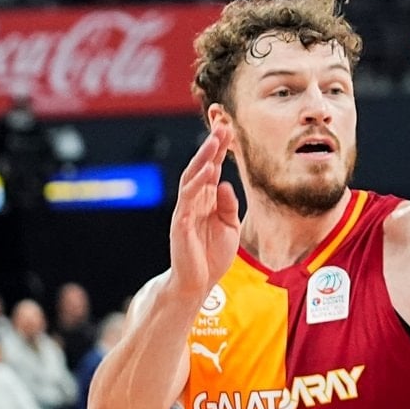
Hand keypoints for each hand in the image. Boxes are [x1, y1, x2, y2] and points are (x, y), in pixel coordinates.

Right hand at [167, 122, 240, 300]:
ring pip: (192, 178)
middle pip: (201, 167)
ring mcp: (185, 211)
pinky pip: (187, 200)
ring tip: (213, 142)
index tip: (229, 129)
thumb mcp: (229, 226)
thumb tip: (226, 183)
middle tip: (222, 126)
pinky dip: (197, 184)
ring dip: (203, 159)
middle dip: (211, 147)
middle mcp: (194, 201)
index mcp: (207, 200)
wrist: (197, 282)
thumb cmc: (212, 255)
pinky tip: (206, 172)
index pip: (212, 169)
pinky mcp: (180, 224)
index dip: (219, 150)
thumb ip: (228, 205)